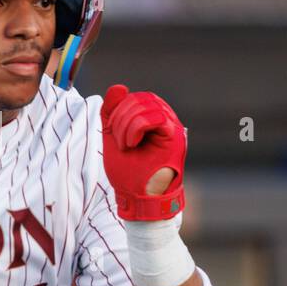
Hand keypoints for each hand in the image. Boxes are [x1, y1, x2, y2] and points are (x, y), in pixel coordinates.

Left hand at [100, 84, 186, 219]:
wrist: (138, 199)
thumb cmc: (128, 173)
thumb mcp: (112, 138)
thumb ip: (111, 113)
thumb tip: (118, 87)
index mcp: (150, 119)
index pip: (134, 97)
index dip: (118, 109)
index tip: (113, 133)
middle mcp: (164, 120)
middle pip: (140, 98)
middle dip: (121, 117)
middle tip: (120, 142)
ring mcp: (172, 127)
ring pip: (147, 105)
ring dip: (127, 124)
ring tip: (127, 145)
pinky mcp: (175, 137)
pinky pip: (155, 117)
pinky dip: (137, 127)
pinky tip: (133, 143)